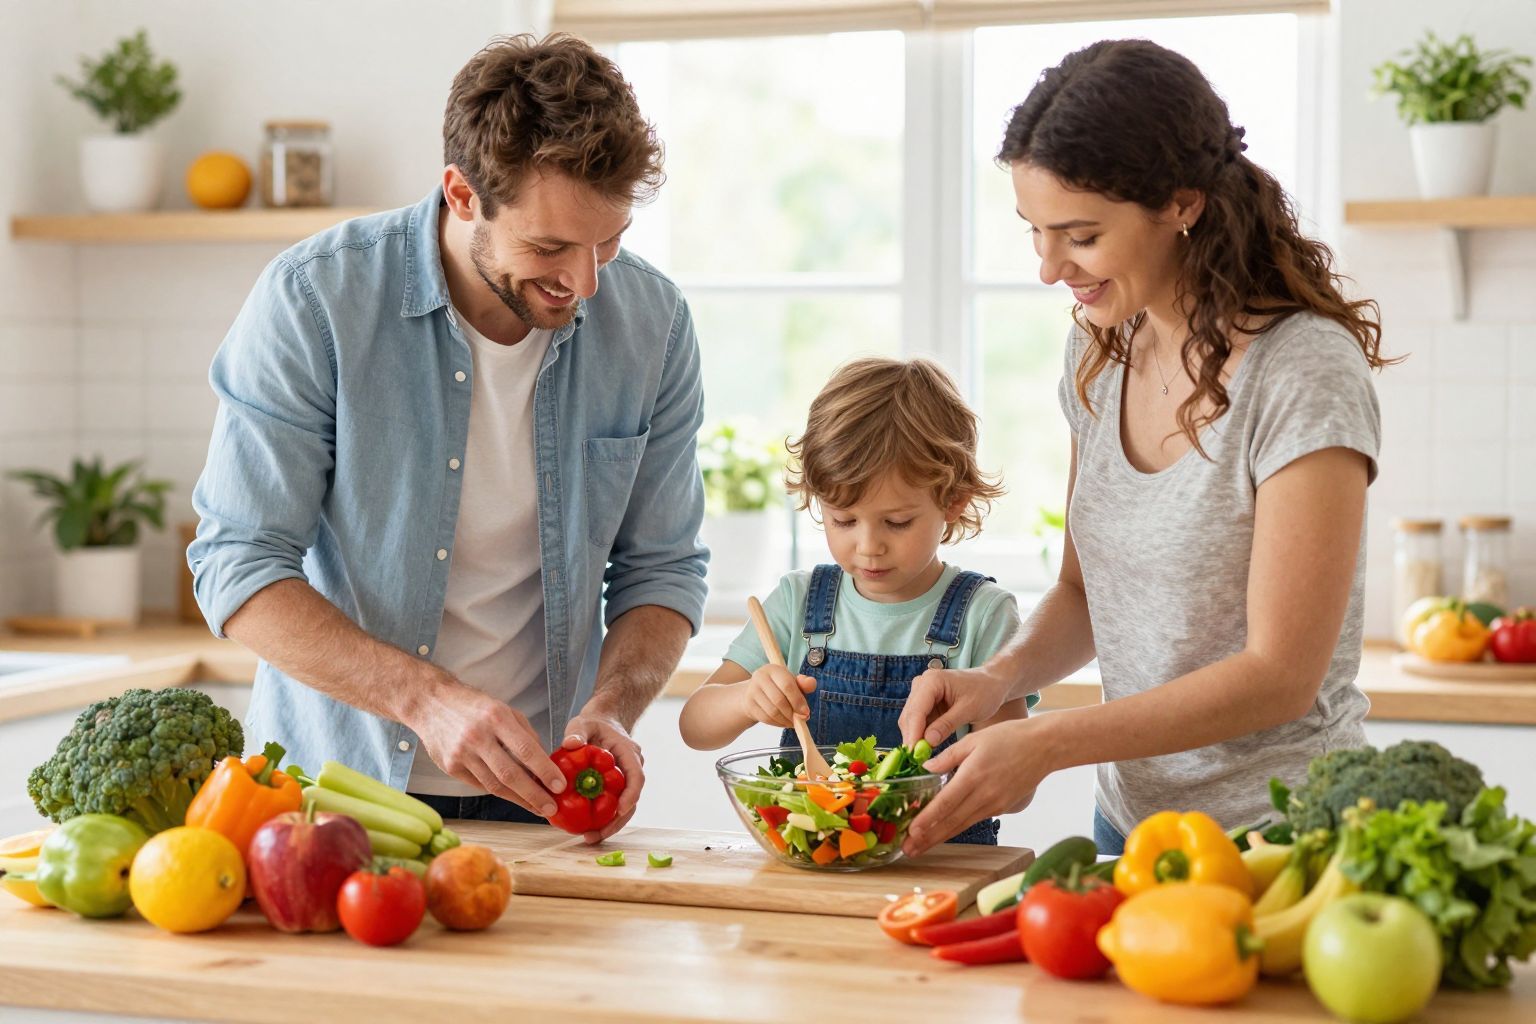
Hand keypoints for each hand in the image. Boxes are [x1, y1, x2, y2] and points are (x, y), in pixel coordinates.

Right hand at [405, 674, 567, 817]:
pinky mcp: (450, 767)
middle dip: (534, 795)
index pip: (526, 750)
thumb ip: (525, 734)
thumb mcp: (504, 709)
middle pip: (510, 774)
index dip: (545, 771)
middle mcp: (478, 737)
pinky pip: (480, 784)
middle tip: (551, 808)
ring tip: (536, 807)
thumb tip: (543, 762)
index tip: (560, 786)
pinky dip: (499, 791)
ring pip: (495, 785)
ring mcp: (461, 754)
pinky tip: (514, 796)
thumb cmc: (473, 705)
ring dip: (519, 799)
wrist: (430, 703)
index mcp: (496, 718)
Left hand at [562, 712, 643, 843]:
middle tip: (596, 835)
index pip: (636, 776)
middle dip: (617, 821)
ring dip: (610, 824)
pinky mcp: (617, 787)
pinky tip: (586, 828)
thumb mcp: (582, 723)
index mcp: (628, 753)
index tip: (620, 810)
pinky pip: (614, 805)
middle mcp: (632, 768)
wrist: (602, 723)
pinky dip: (603, 818)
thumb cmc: (592, 724)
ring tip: (589, 838)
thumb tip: (571, 743)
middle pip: (632, 800)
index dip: (631, 795)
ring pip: (624, 807)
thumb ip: (576, 731)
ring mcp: (625, 779)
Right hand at [738, 664, 816, 727]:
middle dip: (792, 713)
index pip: (787, 685)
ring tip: (792, 722)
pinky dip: (777, 723)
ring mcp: (752, 691)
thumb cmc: (779, 687)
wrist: (755, 693)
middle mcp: (760, 677)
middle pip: (779, 700)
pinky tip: (783, 722)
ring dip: (785, 720)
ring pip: (772, 712)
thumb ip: (804, 684)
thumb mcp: (793, 683)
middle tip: (800, 720)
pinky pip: (766, 718)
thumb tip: (811, 683)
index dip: (798, 701)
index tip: (806, 712)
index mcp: (774, 669)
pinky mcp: (749, 705)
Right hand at [898, 664, 1011, 749]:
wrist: (991, 683)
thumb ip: (947, 724)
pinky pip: (918, 722)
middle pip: (910, 715)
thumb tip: (928, 742)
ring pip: (911, 720)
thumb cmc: (984, 692)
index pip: (917, 710)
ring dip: (916, 737)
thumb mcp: (968, 709)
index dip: (913, 733)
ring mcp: (921, 692)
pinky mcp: (924, 703)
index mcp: (932, 681)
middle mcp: (922, 684)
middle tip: (918, 759)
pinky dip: (921, 735)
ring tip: (923, 756)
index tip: (914, 753)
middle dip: (913, 737)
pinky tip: (927, 748)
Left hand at [900, 718, 1053, 857]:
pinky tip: (941, 833)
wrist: (1043, 748)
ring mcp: (994, 805)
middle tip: (908, 850)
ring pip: (961, 825)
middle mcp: (984, 795)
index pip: (946, 803)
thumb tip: (926, 768)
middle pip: (951, 822)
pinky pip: (973, 820)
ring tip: (919, 847)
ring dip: (939, 838)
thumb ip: (948, 756)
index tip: (911, 831)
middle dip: (927, 838)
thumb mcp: (974, 740)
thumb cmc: (1008, 738)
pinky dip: (955, 828)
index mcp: (973, 776)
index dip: (927, 819)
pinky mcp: (1001, 808)